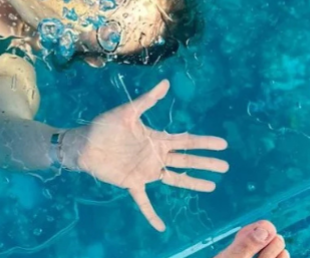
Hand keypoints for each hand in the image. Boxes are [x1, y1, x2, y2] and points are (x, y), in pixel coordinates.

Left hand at [62, 80, 228, 230]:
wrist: (84, 143)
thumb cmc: (105, 126)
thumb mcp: (128, 111)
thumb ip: (148, 100)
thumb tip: (166, 83)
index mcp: (156, 139)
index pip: (186, 141)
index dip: (204, 142)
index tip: (222, 144)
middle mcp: (155, 156)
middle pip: (186, 160)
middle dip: (206, 163)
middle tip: (225, 166)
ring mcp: (145, 171)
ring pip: (175, 179)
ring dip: (193, 183)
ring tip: (211, 187)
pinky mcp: (132, 183)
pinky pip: (144, 202)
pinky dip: (151, 215)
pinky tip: (161, 227)